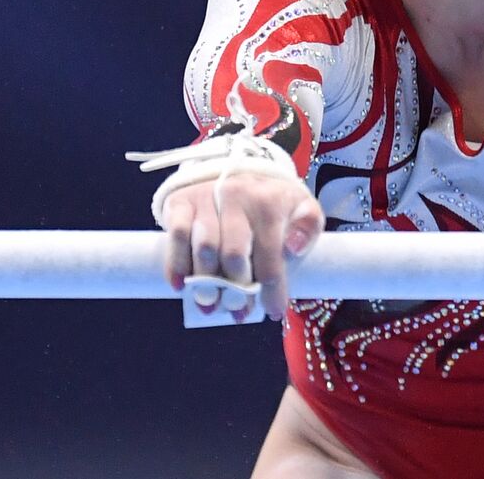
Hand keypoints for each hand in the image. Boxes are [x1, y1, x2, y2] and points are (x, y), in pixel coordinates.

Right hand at [160, 174, 323, 319]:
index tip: (273, 312)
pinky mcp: (181, 201)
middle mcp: (236, 196)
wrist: (237, 171)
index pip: (271, 252)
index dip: (272, 288)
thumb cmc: (272, 202)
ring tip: (211, 306)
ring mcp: (206, 197)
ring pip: (204, 248)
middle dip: (237, 290)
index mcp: (269, 201)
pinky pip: (176, 235)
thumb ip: (308, 226)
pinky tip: (182, 285)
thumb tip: (293, 249)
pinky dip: (177, 264)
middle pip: (234, 253)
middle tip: (238, 311)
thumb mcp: (301, 207)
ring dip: (206, 284)